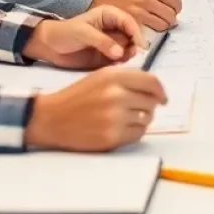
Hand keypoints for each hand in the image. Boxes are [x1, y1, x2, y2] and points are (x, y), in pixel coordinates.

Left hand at [24, 7, 147, 69]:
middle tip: (130, 56)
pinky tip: (116, 66)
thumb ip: (102, 41)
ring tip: (121, 61)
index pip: (129, 22)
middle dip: (134, 46)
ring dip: (128, 56)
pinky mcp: (107, 57)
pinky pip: (120, 60)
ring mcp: (112, 43)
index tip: (139, 46)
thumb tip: (120, 53)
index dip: (136, 33)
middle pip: (132, 36)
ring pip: (128, 49)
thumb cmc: (65, 33)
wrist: (48, 47)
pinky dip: (121, 64)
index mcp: (110, 15)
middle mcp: (114, 28)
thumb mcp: (83, 33)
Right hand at [25, 66, 166, 151]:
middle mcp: (117, 95)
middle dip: (149, 106)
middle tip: (137, 109)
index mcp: (114, 76)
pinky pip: (138, 134)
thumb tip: (156, 91)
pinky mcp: (111, 137)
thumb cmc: (77, 96)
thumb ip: (128, 79)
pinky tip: (120, 128)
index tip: (163, 98)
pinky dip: (134, 132)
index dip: (161, 91)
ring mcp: (115, 117)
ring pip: (147, 118)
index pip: (151, 82)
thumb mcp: (101, 77)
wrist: (51, 118)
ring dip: (141, 119)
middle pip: (151, 101)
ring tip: (124, 118)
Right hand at [90, 0, 181, 31]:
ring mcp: (139, 10)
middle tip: (167, 20)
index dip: (176, 7)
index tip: (174, 10)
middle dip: (171, 18)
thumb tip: (172, 4)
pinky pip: (152, 30)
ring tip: (158, 24)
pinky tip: (149, 28)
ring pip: (164, 23)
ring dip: (164, 26)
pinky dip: (154, 31)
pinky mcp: (132, 21)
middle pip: (171, 13)